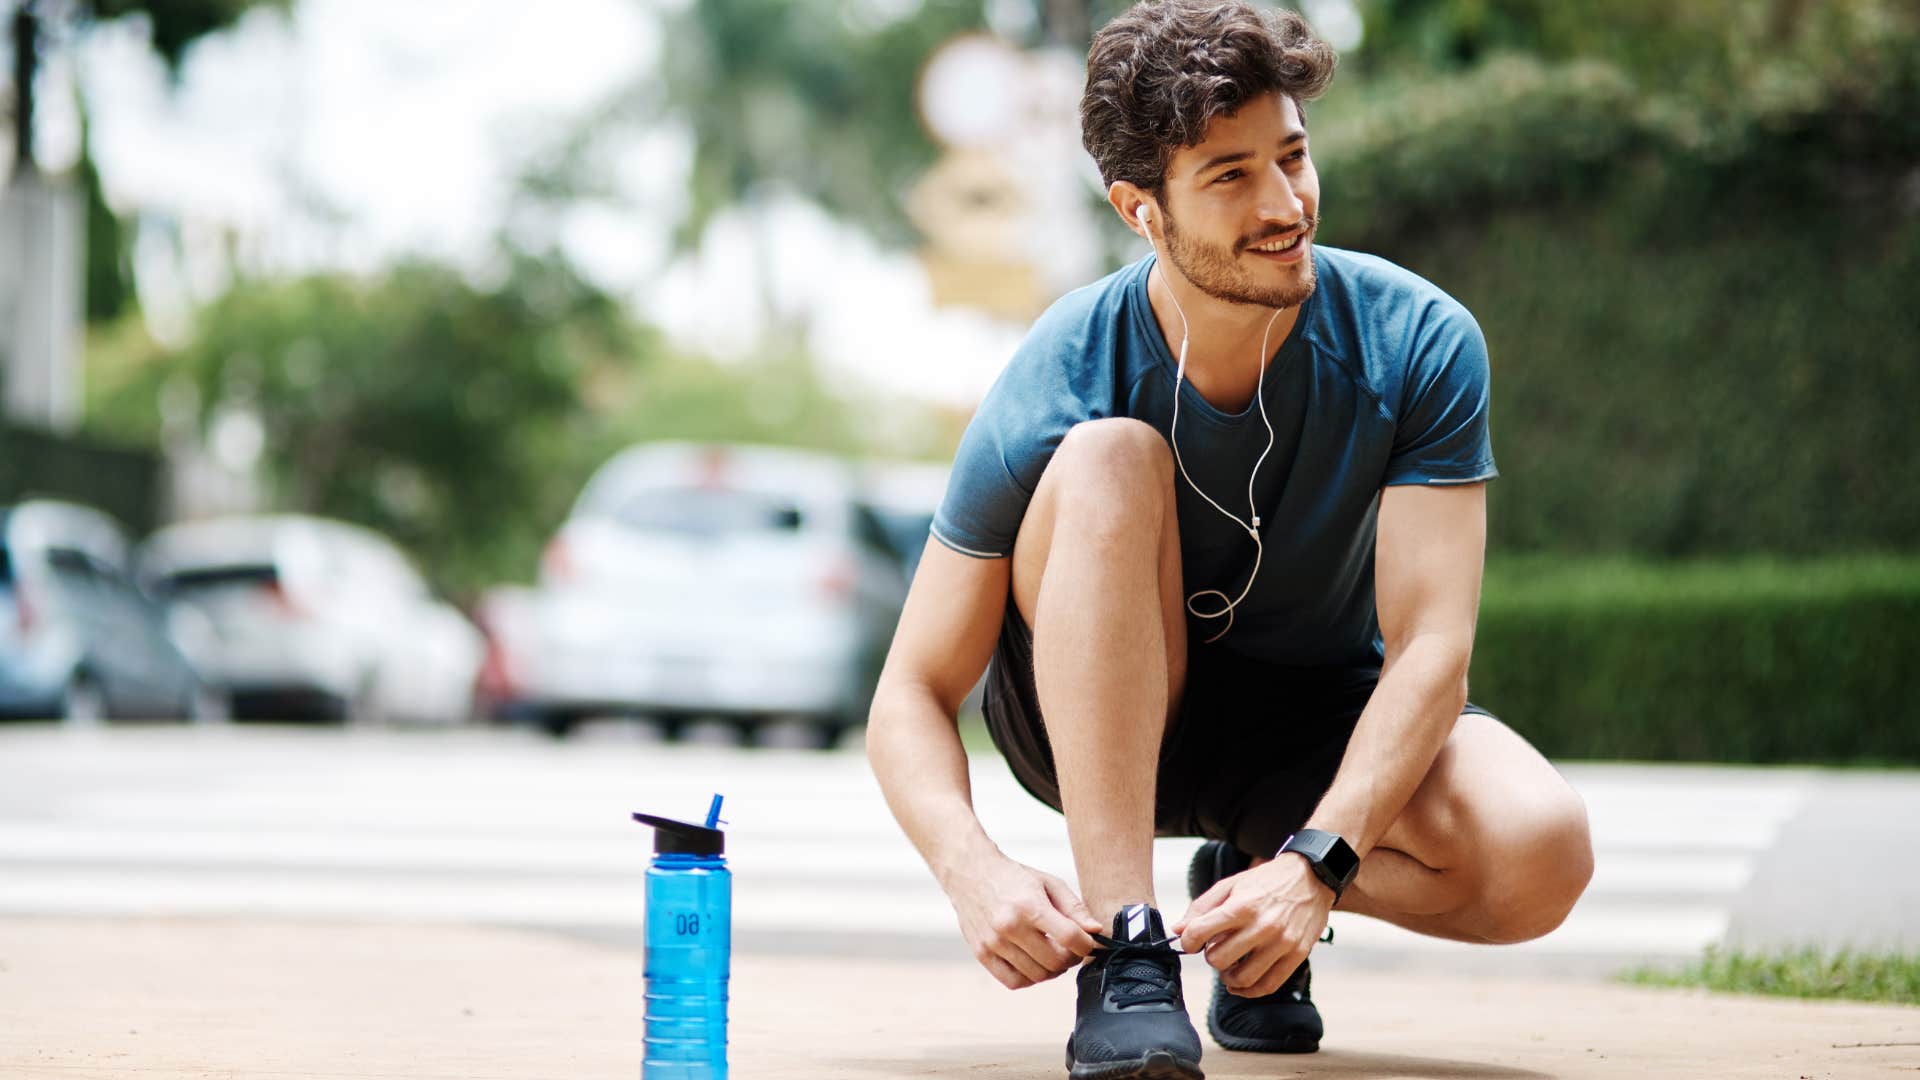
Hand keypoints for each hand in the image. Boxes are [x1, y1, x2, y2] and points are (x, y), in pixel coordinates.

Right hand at [943, 852, 1102, 989]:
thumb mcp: (1048, 883)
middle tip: (1070, 949)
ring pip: (1037, 975)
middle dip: (1071, 958)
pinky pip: (1013, 982)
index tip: (1088, 942)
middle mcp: (1010, 926)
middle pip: (1055, 961)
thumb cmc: (1013, 877)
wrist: (970, 873)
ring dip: (1052, 970)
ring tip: (1052, 954)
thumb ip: (1074, 908)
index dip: (1087, 945)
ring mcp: (993, 943)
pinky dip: (1030, 978)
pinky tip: (1033, 963)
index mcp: (1029, 905)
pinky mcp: (981, 954)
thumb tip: (1095, 931)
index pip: (1070, 938)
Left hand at [1173, 853, 1332, 997]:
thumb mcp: (1231, 885)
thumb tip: (1177, 930)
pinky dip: (1249, 991)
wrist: (1311, 877)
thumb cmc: (1266, 881)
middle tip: (1214, 949)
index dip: (1187, 940)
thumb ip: (1202, 907)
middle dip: (1210, 957)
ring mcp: (1282, 943)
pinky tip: (1239, 984)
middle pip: (1219, 959)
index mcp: (1242, 905)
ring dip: (1227, 977)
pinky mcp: (1297, 955)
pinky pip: (1268, 985)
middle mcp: (1263, 926)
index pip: (1200, 932)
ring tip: (1227, 967)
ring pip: (1243, 977)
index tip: (1190, 941)